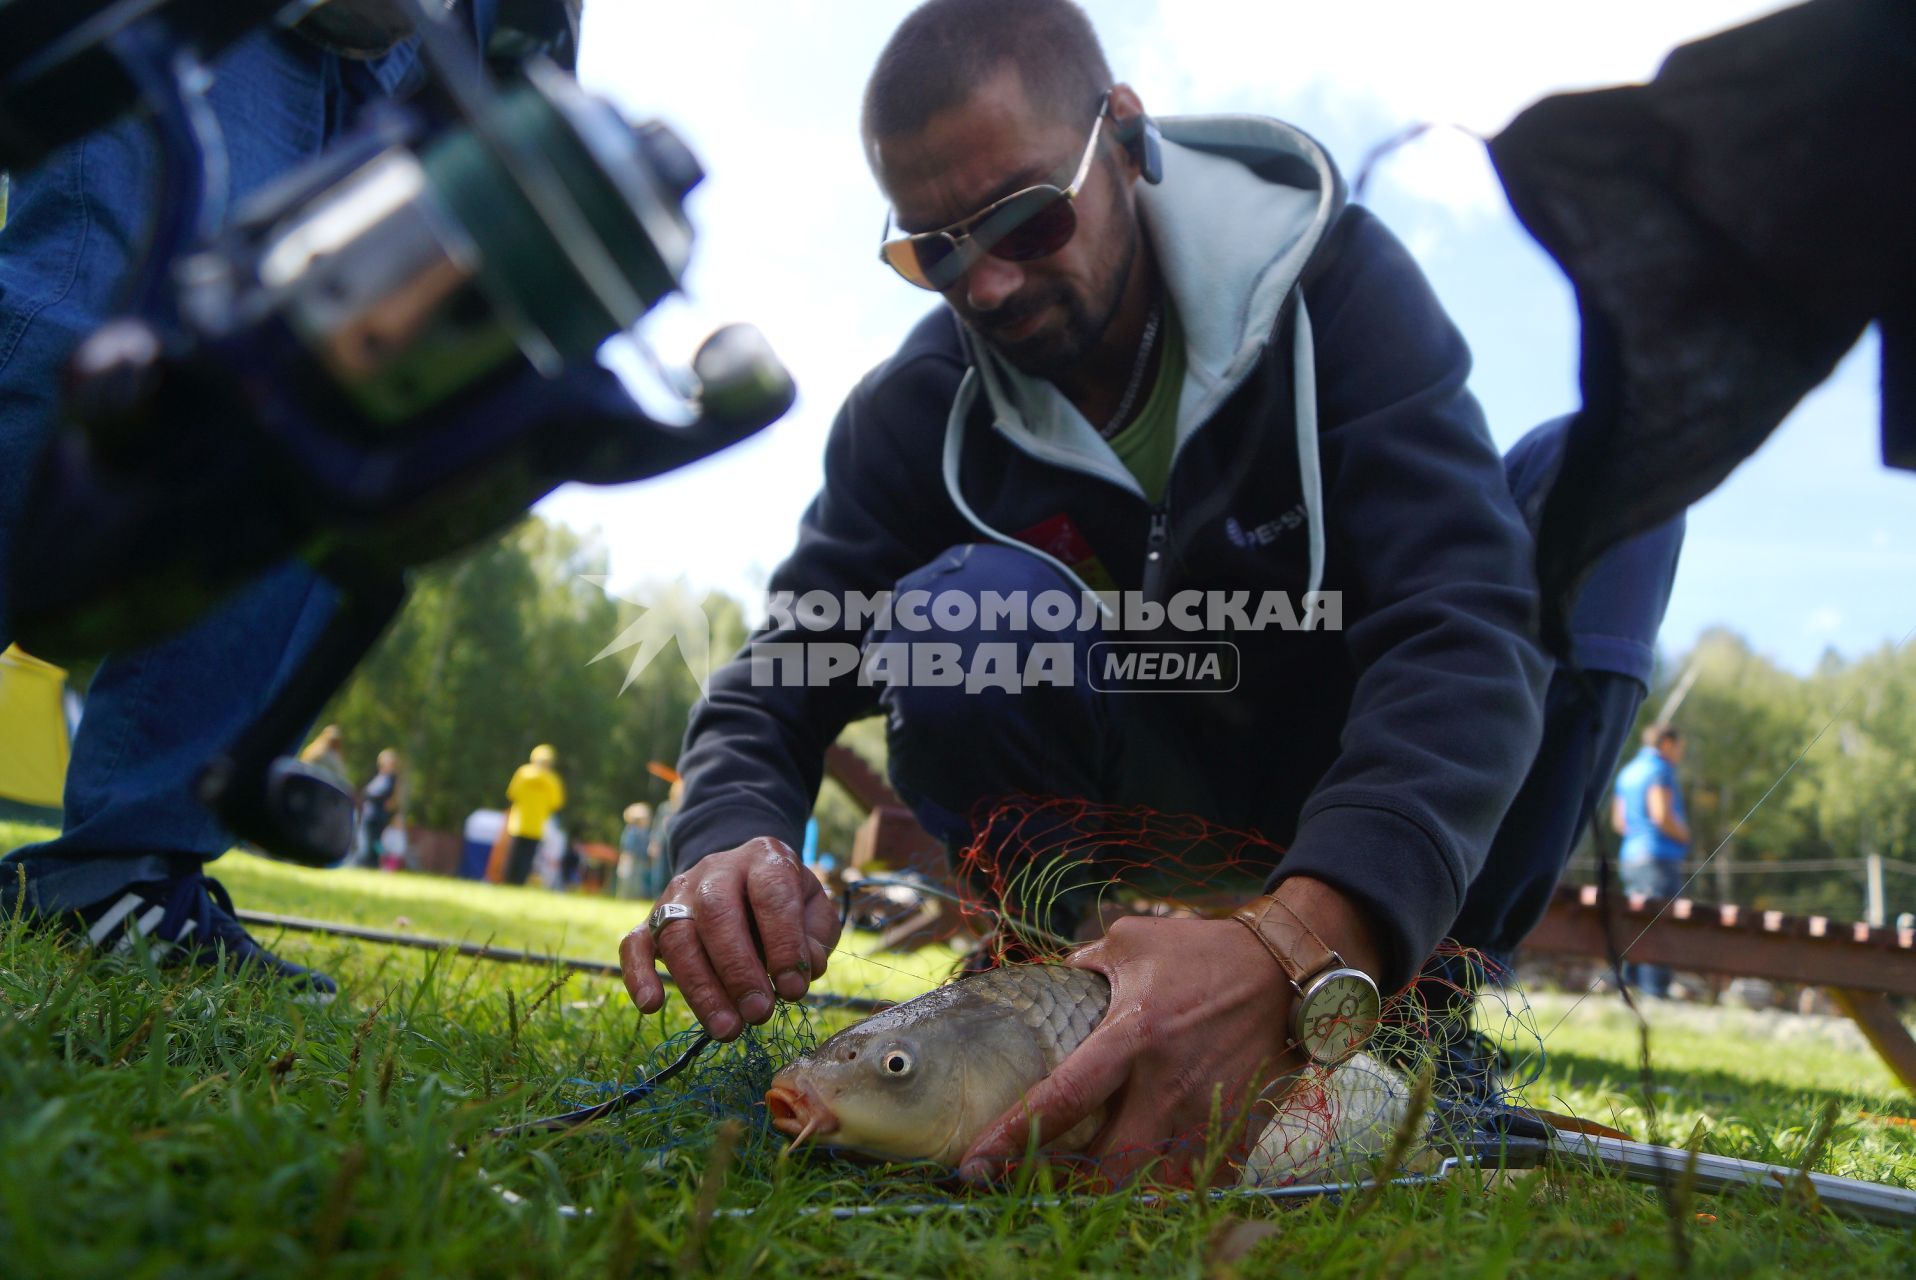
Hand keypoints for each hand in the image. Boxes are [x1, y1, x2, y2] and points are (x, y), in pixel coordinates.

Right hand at [618, 837, 840, 1039]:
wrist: (744, 876)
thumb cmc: (785, 901)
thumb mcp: (815, 907)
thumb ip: (817, 935)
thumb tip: (804, 970)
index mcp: (764, 858)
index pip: (770, 893)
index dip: (783, 943)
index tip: (794, 989)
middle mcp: (717, 869)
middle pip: (716, 913)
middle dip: (738, 970)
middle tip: (759, 1014)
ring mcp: (679, 894)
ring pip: (677, 936)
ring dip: (701, 988)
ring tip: (728, 1029)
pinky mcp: (652, 919)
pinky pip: (634, 943)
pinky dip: (638, 974)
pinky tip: (652, 1006)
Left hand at [957, 912, 1298, 1188]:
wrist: (1287, 971)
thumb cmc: (1203, 952)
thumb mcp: (1132, 942)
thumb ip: (1083, 964)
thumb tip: (1049, 978)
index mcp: (1131, 1036)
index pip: (1061, 1098)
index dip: (1013, 1137)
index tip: (975, 1167)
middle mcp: (1166, 1084)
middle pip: (1108, 1168)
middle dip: (1070, 1188)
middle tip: (1039, 1186)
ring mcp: (1206, 1113)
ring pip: (1155, 1185)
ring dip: (1121, 1193)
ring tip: (1092, 1191)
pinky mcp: (1238, 1130)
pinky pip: (1199, 1180)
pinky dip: (1171, 1186)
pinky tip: (1151, 1180)